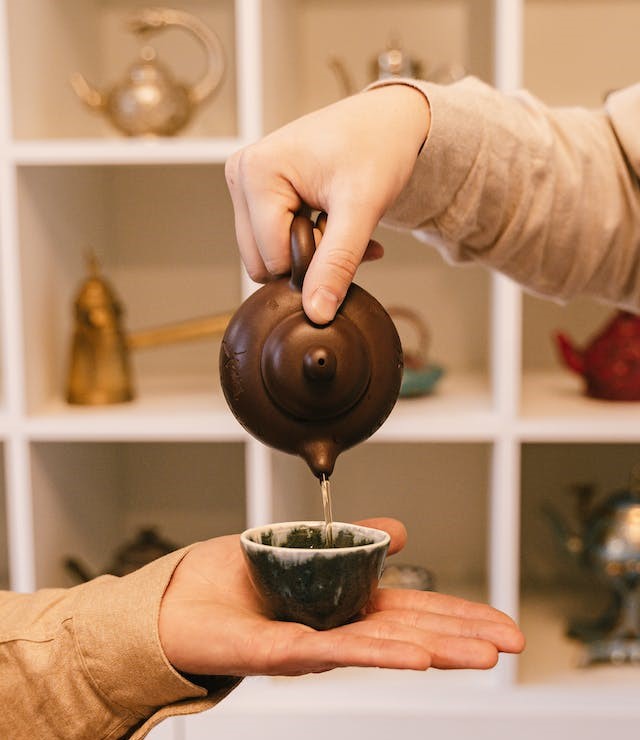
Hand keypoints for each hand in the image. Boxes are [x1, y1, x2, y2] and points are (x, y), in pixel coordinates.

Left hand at [158, 518, 524, 675]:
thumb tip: (403, 532)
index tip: (503, 624)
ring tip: (479, 655)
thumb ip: (355, 543)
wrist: (178, 601)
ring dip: (433, 648)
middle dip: (462, 637)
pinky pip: (329, 649)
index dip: (459, 615)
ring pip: (381, 646)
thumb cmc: (237, 578)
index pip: (414, 611)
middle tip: (513, 643)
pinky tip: (410, 654)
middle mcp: (337, 627)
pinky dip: (373, 650)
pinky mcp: (276, 651)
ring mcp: (311, 644)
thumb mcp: (306, 546)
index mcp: (346, 604)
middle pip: (410, 632)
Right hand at [225, 85, 430, 323]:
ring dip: (308, 254)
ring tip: (340, 226)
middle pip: (260, 262)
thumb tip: (316, 314)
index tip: (346, 236)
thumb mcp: (361, 209)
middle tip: (343, 232)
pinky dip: (306, 243)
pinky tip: (333, 225)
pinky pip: (271, 240)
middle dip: (306, 261)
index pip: (270, 259)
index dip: (311, 263)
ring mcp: (246, 183)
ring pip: (266, 255)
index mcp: (256, 173)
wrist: (389, 120)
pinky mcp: (257, 191)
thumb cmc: (378, 148)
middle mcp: (241, 174)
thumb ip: (337, 263)